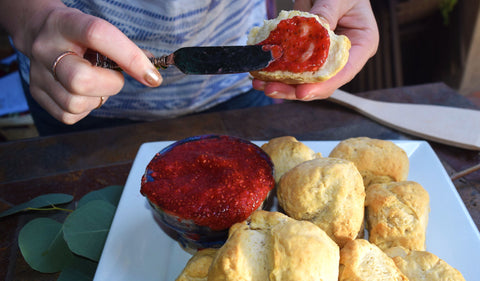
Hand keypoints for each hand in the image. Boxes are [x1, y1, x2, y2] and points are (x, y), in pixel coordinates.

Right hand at [16, 3, 161, 123]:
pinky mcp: (37, 92)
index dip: (130, 57)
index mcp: (67, 24)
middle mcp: (47, 48)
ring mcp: (38, 72)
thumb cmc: (79, 34)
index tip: (152, 75)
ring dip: (98, 99)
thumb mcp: (100, 32)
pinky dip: (85, 108)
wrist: (40, 32)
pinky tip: (85, 93)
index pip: (98, 35)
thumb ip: (127, 50)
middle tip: (114, 76)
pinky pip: (69, 115)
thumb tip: (152, 75)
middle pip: (80, 80)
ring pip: (75, 103)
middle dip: (110, 85)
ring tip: (97, 83)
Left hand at [253, 0, 378, 100]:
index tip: (302, 92)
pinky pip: (291, 66)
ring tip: (260, 84)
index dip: (323, 85)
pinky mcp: (305, 52)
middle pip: (320, 82)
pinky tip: (259, 74)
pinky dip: (275, 71)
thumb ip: (327, 11)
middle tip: (272, 89)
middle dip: (294, 89)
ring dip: (281, 84)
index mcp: (361, 44)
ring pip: (303, 79)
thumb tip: (315, 26)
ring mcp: (322, 56)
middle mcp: (342, 55)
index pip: (344, 72)